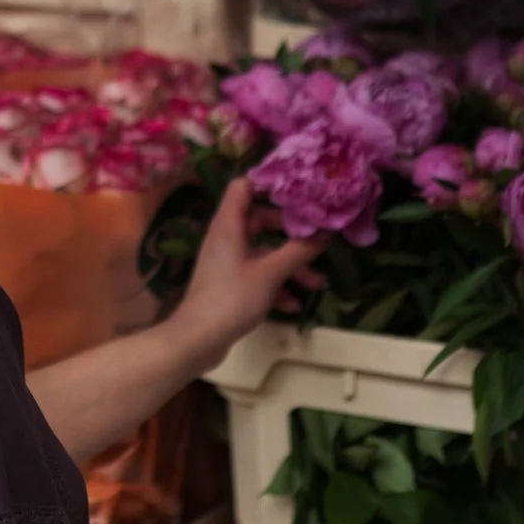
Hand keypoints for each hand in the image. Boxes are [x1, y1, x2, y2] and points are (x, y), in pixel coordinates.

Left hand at [170, 174, 312, 375]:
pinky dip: (275, 286)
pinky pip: (256, 275)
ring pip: (262, 252)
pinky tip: (294, 305)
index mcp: (229, 225)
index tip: (299, 189)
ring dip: (288, 265)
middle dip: (289, 230)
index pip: (244, 186)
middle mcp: (225, 238)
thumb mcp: (270, 274)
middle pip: (259, 219)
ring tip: (316, 283)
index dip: (269, 183)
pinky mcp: (228, 284)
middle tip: (315, 236)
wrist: (197, 339)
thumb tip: (325, 232)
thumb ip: (298, 251)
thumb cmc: (231, 299)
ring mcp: (226, 262)